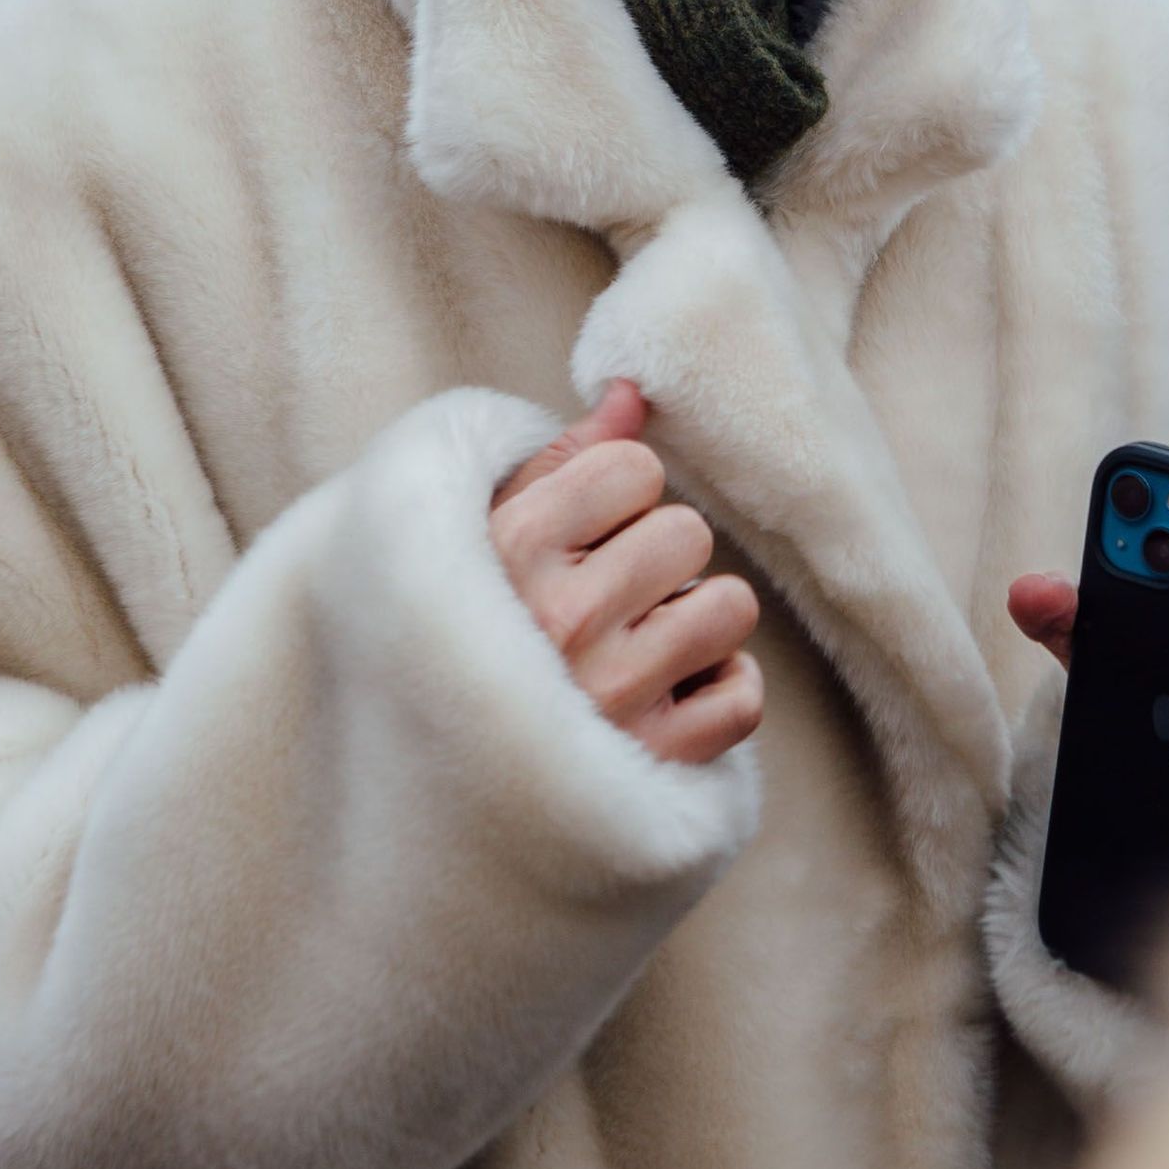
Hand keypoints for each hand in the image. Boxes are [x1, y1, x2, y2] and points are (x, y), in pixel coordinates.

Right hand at [491, 381, 762, 765]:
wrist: (425, 776)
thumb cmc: (467, 630)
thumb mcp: (487, 531)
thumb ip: (564, 456)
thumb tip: (633, 392)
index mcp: (511, 547)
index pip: (636, 468)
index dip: (615, 497)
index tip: (576, 539)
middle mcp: (561, 619)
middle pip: (688, 534)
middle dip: (658, 560)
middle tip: (606, 600)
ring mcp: (610, 694)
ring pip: (730, 608)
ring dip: (696, 624)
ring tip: (638, 646)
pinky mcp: (653, 761)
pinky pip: (743, 697)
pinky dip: (718, 694)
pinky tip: (665, 697)